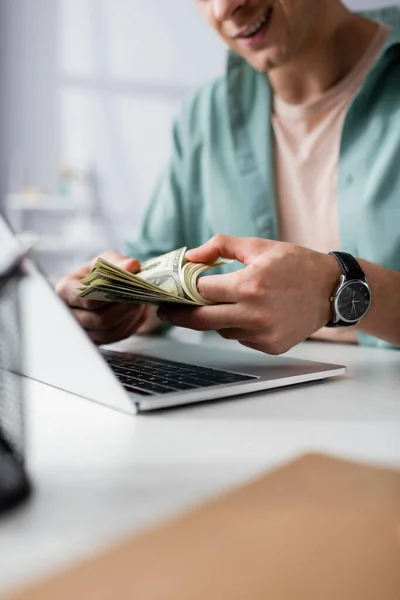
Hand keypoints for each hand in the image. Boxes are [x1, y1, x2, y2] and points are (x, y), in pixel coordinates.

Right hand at [56, 251, 148, 344]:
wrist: (106, 286)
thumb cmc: (102, 272)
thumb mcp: (108, 260)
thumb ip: (119, 262)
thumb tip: (131, 266)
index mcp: (66, 289)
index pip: (88, 299)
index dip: (111, 294)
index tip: (129, 286)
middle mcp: (70, 313)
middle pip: (100, 319)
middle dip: (125, 308)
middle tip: (140, 296)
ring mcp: (82, 329)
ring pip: (110, 332)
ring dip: (131, 318)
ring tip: (140, 303)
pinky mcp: (96, 339)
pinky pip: (117, 337)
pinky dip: (131, 325)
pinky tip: (137, 312)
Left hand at [157, 235, 340, 354]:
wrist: (332, 291)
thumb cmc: (295, 264)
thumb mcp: (259, 246)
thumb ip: (221, 246)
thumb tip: (190, 256)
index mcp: (250, 284)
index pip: (202, 291)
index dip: (184, 288)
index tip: (172, 289)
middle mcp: (255, 313)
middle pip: (201, 320)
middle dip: (179, 316)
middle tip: (165, 312)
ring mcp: (263, 334)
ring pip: (222, 330)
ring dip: (215, 318)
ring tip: (222, 304)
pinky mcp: (271, 346)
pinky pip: (241, 338)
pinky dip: (237, 326)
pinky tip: (250, 313)